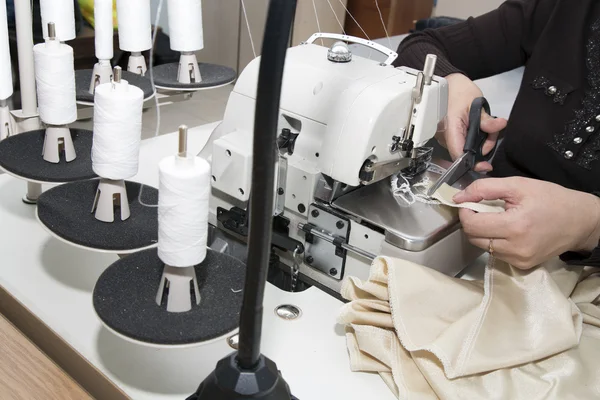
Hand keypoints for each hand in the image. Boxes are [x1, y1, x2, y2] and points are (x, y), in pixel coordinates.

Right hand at [438, 74, 507, 171]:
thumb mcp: (476, 103)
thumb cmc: (458, 91)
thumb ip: (486, 119)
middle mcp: (445, 135)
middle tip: (492, 134)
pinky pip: (462, 143)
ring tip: (486, 127)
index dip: (471, 163)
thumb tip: (499, 126)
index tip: (484, 166)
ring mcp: (446, 136)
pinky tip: (478, 128)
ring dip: (480, 142)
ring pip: (465, 148)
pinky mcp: (449, 135)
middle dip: (482, 147)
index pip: (458, 153)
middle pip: (464, 153)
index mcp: (450, 128)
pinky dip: (473, 139)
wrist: (448, 84)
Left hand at [454, 177, 599, 268]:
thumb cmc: (551, 199)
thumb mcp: (518, 185)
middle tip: (483, 209)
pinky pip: (495, 253)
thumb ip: (485, 188)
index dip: (465, 212)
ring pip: (482, 246)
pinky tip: (507, 231)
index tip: (470, 202)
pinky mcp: (522, 266)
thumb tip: (458, 197)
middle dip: (472, 222)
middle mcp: (515, 248)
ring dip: (483, 232)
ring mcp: (519, 260)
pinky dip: (494, 241)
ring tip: (499, 219)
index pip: (471, 225)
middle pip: (473, 238)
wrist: (580, 221)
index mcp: (514, 226)